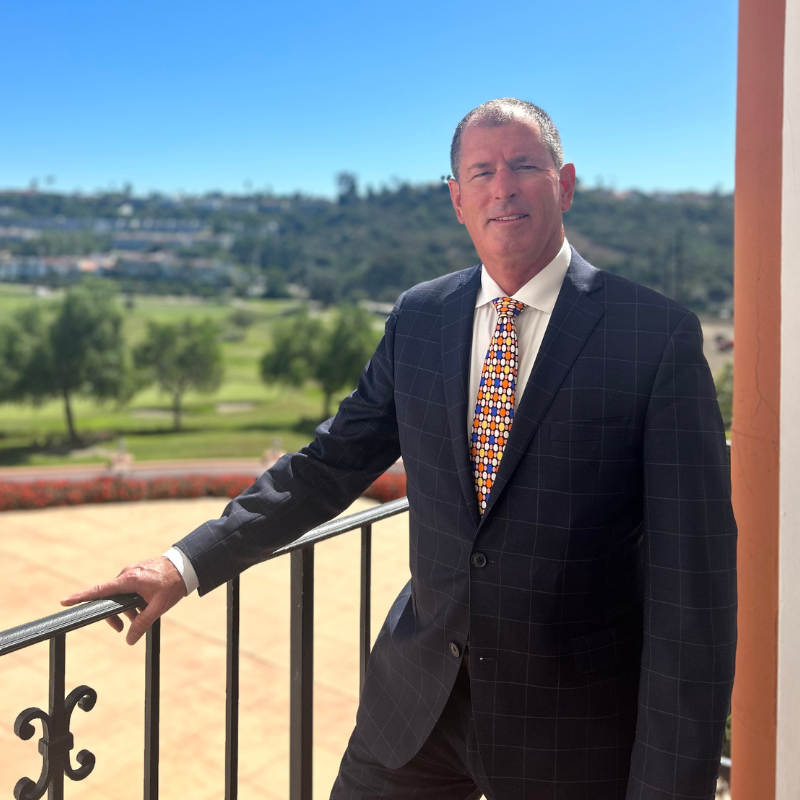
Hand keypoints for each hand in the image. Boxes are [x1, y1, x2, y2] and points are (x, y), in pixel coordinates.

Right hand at [61, 556, 186, 645]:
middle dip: (115, 614)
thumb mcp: (158, 606)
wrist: (186, 567)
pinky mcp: (137, 572)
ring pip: (121, 595)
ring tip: (141, 617)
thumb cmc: (172, 584)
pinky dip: (133, 600)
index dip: (82, 597)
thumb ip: (142, 623)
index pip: (100, 590)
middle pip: (110, 598)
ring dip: (127, 608)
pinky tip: (145, 607)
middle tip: (122, 628)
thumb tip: (130, 639)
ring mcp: (132, 572)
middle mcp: (127, 574)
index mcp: (129, 580)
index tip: (65, 601)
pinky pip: (129, 589)